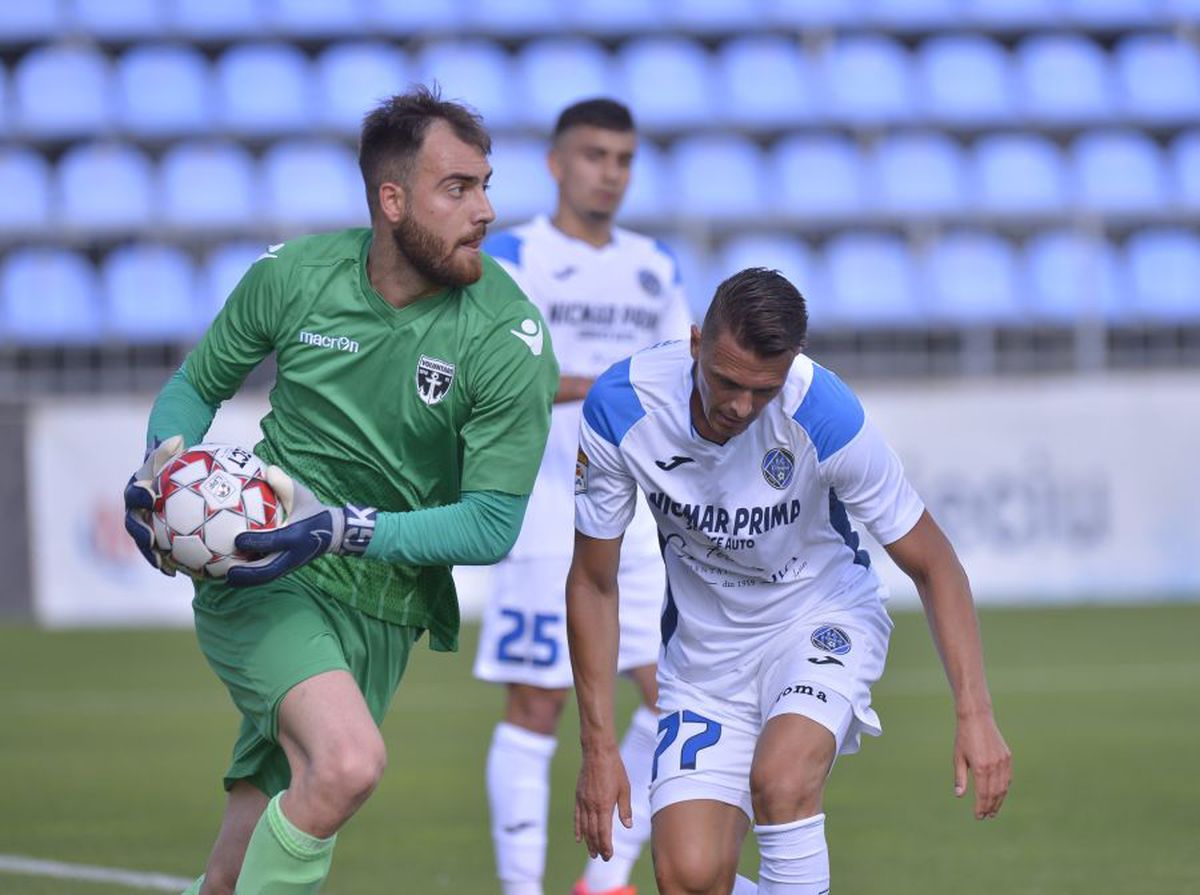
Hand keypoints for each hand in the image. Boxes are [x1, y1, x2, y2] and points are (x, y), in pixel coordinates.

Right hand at [123, 435, 184, 575]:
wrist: (167, 471)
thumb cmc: (170, 460)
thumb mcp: (169, 452)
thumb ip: (170, 448)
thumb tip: (177, 438)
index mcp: (137, 490)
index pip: (135, 495)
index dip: (140, 499)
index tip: (150, 499)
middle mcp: (136, 509)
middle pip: (134, 524)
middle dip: (141, 535)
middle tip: (152, 542)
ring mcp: (144, 524)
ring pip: (146, 542)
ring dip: (153, 555)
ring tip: (165, 567)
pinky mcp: (156, 535)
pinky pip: (163, 549)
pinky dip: (172, 559)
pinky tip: (188, 570)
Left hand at [226, 466, 376, 586]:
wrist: (332, 532)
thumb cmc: (312, 510)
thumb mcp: (302, 494)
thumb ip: (285, 483)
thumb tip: (267, 469)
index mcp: (295, 536)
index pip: (273, 541)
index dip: (255, 542)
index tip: (237, 539)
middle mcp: (292, 554)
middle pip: (268, 570)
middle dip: (247, 574)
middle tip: (227, 572)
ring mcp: (289, 565)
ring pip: (266, 577)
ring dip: (247, 580)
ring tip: (225, 578)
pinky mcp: (287, 569)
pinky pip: (267, 576)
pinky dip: (251, 578)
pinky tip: (234, 575)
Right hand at [574, 741, 630, 860]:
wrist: (598, 753)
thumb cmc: (614, 769)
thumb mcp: (624, 789)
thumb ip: (625, 809)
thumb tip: (628, 826)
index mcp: (604, 806)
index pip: (604, 832)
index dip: (606, 846)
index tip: (608, 856)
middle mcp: (592, 806)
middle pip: (593, 833)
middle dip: (597, 847)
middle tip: (602, 858)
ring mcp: (583, 802)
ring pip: (584, 827)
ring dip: (588, 842)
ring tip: (592, 853)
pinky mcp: (578, 797)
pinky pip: (577, 817)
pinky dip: (578, 829)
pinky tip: (578, 838)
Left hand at [954, 711, 1011, 819]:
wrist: (977, 718)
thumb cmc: (964, 737)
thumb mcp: (958, 757)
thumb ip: (960, 777)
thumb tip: (959, 795)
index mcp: (980, 767)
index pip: (983, 794)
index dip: (981, 807)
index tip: (978, 817)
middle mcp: (994, 766)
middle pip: (995, 794)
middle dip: (991, 807)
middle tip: (986, 817)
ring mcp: (1003, 762)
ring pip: (1004, 787)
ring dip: (999, 800)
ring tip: (993, 810)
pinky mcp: (1007, 757)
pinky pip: (1008, 778)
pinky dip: (1004, 788)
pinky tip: (999, 794)